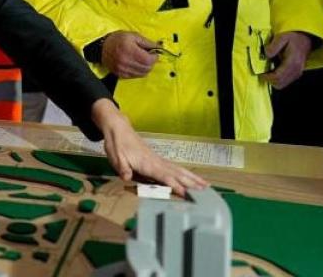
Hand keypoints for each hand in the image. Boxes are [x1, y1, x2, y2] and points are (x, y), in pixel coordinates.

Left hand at [91, 99, 206, 195]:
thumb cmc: (117, 144)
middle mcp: (156, 162)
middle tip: (206, 192)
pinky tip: (192, 178)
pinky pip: (175, 168)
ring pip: (179, 170)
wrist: (119, 128)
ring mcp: (159, 160)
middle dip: (191, 183)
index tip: (185, 193)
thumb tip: (127, 177)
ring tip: (207, 186)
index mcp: (147, 163)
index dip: (174, 185)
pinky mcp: (158, 160)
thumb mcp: (115, 156)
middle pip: (177, 173)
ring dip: (193, 178)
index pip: (163, 176)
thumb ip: (122, 167)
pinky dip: (186, 174)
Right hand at [102, 31, 159, 77]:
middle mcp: (125, 61)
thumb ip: (147, 42)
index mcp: (129, 50)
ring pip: (142, 74)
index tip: (154, 53)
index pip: (148, 60)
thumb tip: (159, 47)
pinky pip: (135, 76)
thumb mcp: (133, 36)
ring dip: (146, 67)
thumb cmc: (117, 39)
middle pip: (147, 68)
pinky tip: (136, 64)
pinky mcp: (120, 74)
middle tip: (149, 56)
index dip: (155, 57)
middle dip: (151, 62)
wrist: (102, 47)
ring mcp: (122, 69)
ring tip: (142, 60)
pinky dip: (139, 71)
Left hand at [264, 32, 311, 89]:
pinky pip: (286, 81)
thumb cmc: (293, 38)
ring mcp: (298, 73)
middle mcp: (296, 70)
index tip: (260, 73)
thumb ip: (273, 46)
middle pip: (280, 83)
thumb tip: (266, 55)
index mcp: (292, 62)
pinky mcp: (297, 73)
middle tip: (263, 73)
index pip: (278, 76)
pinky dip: (278, 79)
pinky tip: (274, 70)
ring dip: (273, 80)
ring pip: (282, 84)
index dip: (267, 77)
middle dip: (269, 80)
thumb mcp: (282, 37)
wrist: (306, 38)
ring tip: (268, 71)